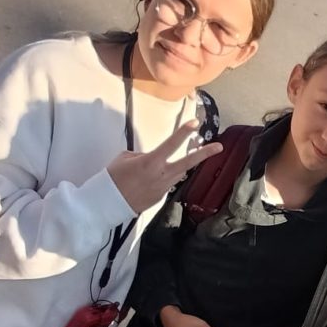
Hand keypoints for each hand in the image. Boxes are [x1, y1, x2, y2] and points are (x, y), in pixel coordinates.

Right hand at [108, 121, 222, 213]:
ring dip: (181, 165)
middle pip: (188, 163)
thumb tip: (151, 158)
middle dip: (204, 154)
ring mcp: (163, 188)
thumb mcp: (125, 158)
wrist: (107, 203)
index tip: (195, 123)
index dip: (183, 132)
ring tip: (182, 157)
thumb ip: (142, 155)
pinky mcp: (160, 198)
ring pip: (178, 173)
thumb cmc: (113, 177)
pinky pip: (166, 184)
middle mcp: (162, 175)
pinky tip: (149, 180)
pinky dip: (162, 179)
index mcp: (151, 162)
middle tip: (219, 147)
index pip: (171, 144)